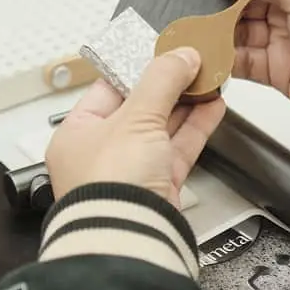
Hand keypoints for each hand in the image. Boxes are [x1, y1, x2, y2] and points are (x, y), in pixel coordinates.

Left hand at [47, 49, 225, 205]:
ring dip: (187, 104)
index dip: (138, 67)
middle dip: (169, 85)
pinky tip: (213, 107)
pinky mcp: (157, 187)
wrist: (129, 238)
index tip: (164, 51)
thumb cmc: (110, 186)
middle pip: (138, 107)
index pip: (108, 88)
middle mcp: (100, 153)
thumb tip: (180, 54)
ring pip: (161, 128)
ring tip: (210, 78)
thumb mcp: (136, 118)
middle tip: (193, 62)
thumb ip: (161, 80)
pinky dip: (196, 128)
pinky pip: (178, 150)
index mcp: (77, 132)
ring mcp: (130, 171)